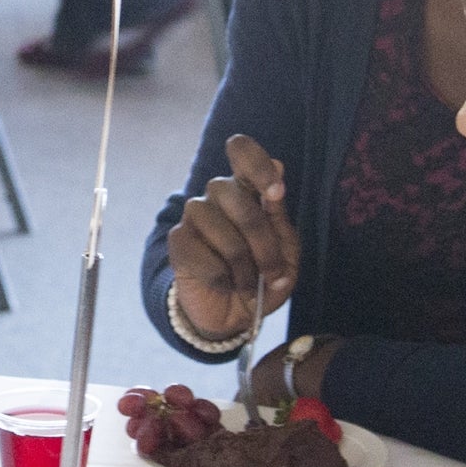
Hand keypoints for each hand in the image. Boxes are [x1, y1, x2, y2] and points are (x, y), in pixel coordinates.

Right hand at [167, 133, 301, 343]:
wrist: (233, 315)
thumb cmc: (263, 277)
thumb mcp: (286, 251)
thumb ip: (279, 215)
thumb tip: (279, 167)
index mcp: (246, 189)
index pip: (241, 151)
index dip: (258, 165)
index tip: (276, 194)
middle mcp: (217, 196)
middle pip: (236, 196)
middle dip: (262, 241)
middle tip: (273, 272)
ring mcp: (195, 216)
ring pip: (220, 229)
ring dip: (243, 264)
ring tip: (248, 284)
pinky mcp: (179, 241)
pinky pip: (202, 254)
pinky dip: (221, 276)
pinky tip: (224, 284)